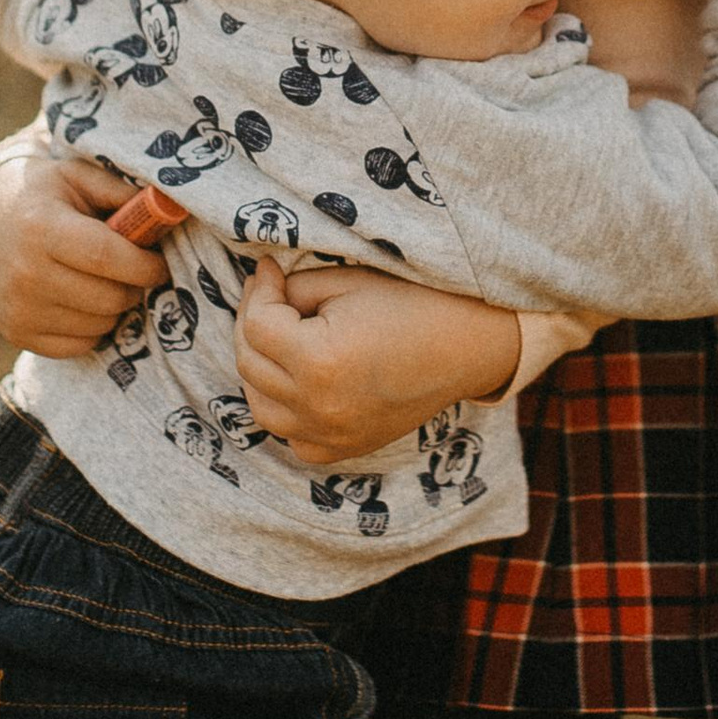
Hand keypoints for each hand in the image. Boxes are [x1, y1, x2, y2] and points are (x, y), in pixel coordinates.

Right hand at [0, 147, 166, 357]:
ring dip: (115, 306)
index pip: (105, 256)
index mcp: (40, 227)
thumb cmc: (48, 197)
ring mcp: (19, 309)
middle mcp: (24, 272)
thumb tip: (170, 210)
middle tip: (135, 271)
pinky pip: (82, 344)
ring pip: (101, 324)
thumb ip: (123, 192)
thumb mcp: (80, 177)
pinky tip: (83, 300)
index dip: (144, 264)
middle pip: (109, 297)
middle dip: (135, 286)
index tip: (159, 262)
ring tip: (104, 281)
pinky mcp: (18, 334)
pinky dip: (94, 327)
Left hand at [236, 262, 520, 466]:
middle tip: (270, 297)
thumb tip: (262, 294)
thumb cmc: (412, 305)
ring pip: (261, 407)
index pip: (256, 325)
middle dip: (253, 324)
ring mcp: (331, 435)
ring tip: (277, 338)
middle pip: (250, 365)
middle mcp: (319, 407)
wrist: (467, 346)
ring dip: (260, 370)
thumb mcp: (347, 283)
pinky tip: (299, 383)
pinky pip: (294, 437)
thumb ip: (294, 291)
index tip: (269, 270)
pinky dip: (287, 411)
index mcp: (318, 361)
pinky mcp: (346, 448)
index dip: (259, 289)